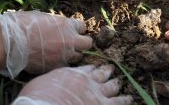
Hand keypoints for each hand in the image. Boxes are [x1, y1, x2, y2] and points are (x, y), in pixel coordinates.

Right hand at [0, 10, 91, 77]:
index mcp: (67, 25)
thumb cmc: (23, 25)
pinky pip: (65, 65)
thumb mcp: (43, 17)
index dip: (77, 29)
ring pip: (78, 56)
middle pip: (87, 43)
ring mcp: (65, 54)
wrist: (11, 43)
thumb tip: (59, 25)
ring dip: (73, 53)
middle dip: (82, 42)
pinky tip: (53, 59)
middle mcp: (70, 40)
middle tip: (74, 42)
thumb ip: (56, 22)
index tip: (72, 30)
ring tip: (62, 52)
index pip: (82, 27)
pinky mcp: (56, 66)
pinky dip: (61, 62)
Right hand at [12, 65, 132, 104]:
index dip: (92, 68)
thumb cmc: (38, 96)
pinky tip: (129, 99)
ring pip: (112, 86)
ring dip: (116, 83)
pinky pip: (118, 102)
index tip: (95, 68)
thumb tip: (52, 81)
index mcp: (76, 74)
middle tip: (110, 69)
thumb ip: (53, 78)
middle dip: (106, 71)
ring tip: (119, 82)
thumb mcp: (42, 82)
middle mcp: (89, 81)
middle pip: (101, 73)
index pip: (87, 68)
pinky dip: (125, 100)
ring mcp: (98, 93)